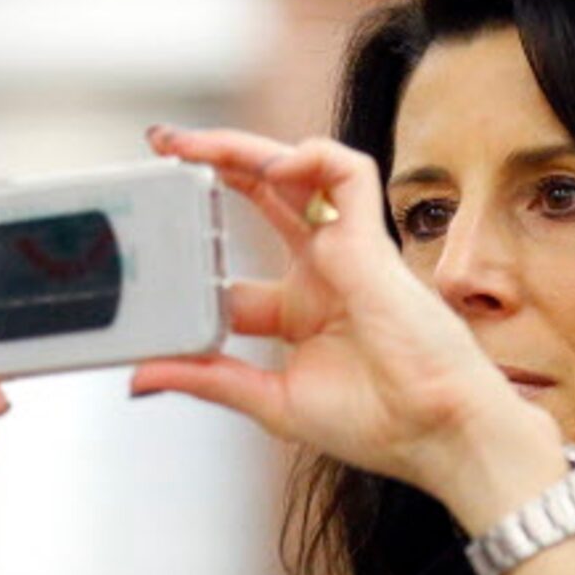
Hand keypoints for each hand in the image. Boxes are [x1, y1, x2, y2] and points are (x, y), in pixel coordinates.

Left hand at [130, 126, 566, 526]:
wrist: (435, 431)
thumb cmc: (376, 423)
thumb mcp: (270, 401)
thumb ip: (207, 379)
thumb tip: (139, 377)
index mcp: (296, 311)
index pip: (232, 267)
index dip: (191, 250)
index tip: (146, 244)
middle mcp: (319, 272)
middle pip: (259, 199)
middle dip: (211, 166)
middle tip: (162, 147)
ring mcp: (345, 251)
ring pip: (295, 172)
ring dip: (243, 149)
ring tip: (191, 143)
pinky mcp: (370, 239)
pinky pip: (348, 170)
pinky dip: (310, 156)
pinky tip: (269, 166)